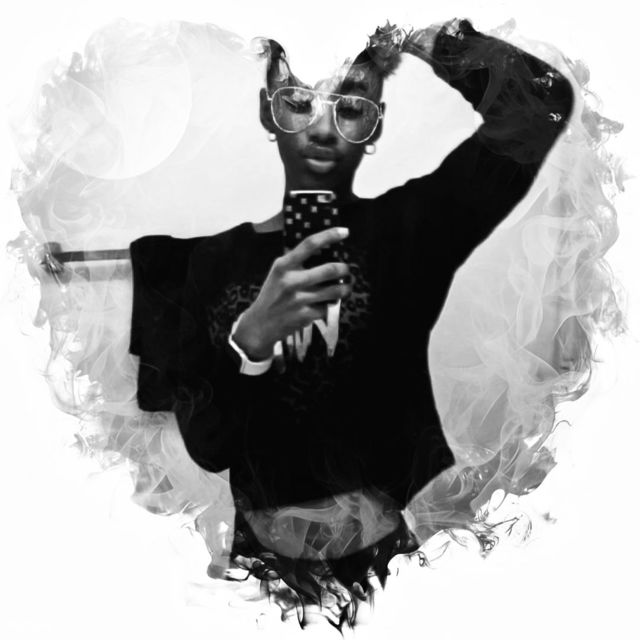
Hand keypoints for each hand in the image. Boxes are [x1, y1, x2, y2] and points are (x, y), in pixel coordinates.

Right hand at [231, 227, 351, 360]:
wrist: (260, 324)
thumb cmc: (272, 295)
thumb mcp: (277, 273)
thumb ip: (296, 262)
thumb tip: (325, 250)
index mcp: (283, 265)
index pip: (309, 244)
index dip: (330, 235)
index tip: (345, 232)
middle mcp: (291, 281)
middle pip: (330, 269)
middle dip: (344, 269)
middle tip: (346, 270)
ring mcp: (299, 299)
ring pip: (335, 291)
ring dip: (345, 288)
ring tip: (345, 287)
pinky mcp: (305, 316)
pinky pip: (327, 308)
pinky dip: (328, 306)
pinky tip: (322, 305)